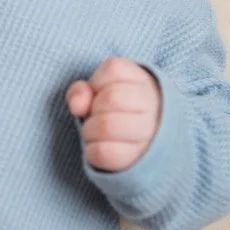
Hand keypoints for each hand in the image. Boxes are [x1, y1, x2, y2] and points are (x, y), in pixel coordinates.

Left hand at [66, 57, 160, 172]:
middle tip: (96, 116)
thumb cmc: (116, 111)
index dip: (98, 83)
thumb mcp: (98, 93)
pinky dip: (91, 151)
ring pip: (106, 125)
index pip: (114, 70)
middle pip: (111, 97)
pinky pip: (103, 153)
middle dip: (93, 107)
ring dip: (90, 130)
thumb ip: (82, 91)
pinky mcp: (138, 160)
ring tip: (95, 133)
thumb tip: (77, 105)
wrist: (145, 145)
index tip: (102, 93)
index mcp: (143, 82)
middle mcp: (152, 106)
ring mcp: (149, 134)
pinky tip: (99, 148)